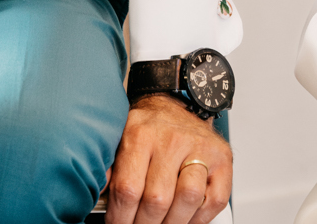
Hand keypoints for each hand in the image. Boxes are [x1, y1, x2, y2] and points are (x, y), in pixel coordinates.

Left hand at [105, 94, 232, 223]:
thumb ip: (107, 167)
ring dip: (172, 223)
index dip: (120, 218)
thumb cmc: (148, 128)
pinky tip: (185, 218)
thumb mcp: (119, 138)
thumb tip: (94, 194)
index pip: (128, 189)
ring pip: (188, 199)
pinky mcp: (221, 158)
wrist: (176, 104)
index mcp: (141, 135)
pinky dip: (199, 219)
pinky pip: (214, 200)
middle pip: (157, 199)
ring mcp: (200, 148)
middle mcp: (172, 140)